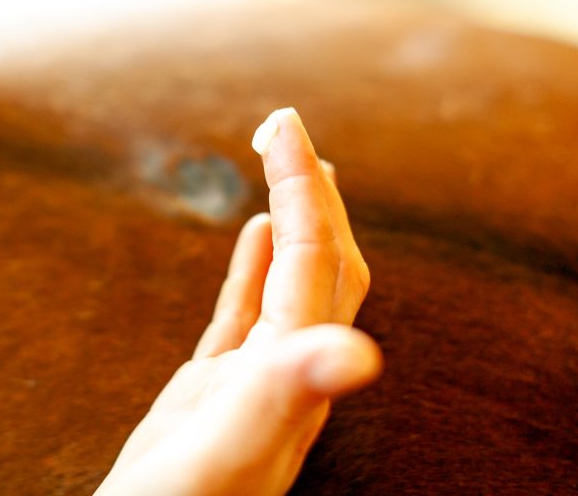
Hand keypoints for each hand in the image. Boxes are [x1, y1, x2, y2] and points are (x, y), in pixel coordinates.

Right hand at [97, 108, 381, 495]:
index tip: (281, 124)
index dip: (301, 186)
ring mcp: (253, 378)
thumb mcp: (225, 453)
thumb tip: (360, 354)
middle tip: (283, 124)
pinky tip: (253, 234)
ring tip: (290, 166)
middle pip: (321, 260)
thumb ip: (285, 396)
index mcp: (292, 369)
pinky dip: (254, 264)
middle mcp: (287, 369)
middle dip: (309, 188)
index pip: (312, 257)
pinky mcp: (216, 391)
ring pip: (291, 280)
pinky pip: (247, 311)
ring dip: (295, 218)